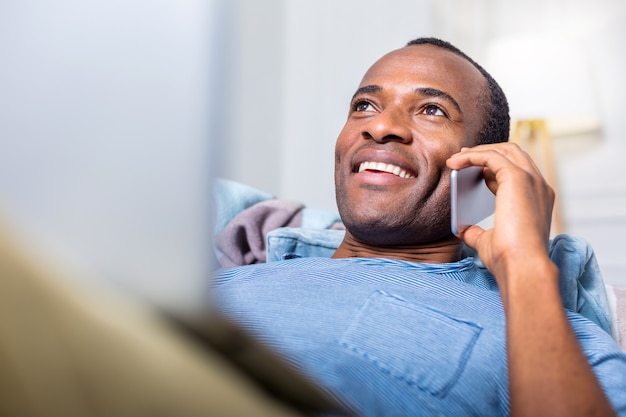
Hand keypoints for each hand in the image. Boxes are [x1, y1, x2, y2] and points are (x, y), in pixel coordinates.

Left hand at [447, 143, 554, 286]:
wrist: (522, 266)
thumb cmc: (509, 259)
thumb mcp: (490, 242)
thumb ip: (478, 232)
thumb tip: (463, 230)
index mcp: (537, 199)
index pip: (517, 171)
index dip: (493, 167)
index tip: (472, 169)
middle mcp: (539, 186)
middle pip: (513, 154)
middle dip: (487, 151)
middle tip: (462, 156)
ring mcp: (531, 180)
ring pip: (504, 150)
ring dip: (478, 151)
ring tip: (455, 159)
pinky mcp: (517, 178)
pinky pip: (491, 156)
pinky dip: (472, 156)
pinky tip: (455, 163)